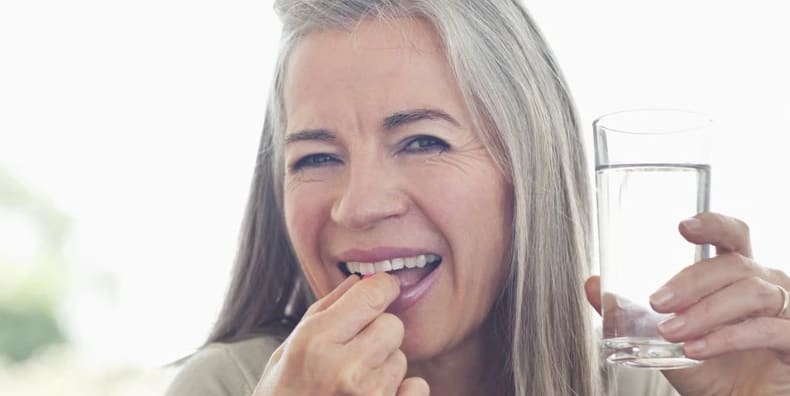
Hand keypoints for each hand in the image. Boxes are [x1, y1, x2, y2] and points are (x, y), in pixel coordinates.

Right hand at [253, 273, 429, 395]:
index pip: (373, 294)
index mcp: (316, 342)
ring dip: (384, 365)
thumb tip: (358, 281)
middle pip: (393, 325)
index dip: (383, 287)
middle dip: (378, 332)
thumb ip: (324, 311)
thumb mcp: (287, 350)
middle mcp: (345, 368)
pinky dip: (401, 391)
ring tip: (353, 383)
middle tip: (355, 351)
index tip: (383, 289)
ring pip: (401, 357)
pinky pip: (417, 386)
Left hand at [586, 212, 789, 394]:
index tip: (683, 226)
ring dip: (706, 311)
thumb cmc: (711, 369)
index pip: (733, 236)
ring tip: (672, 332)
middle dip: (692, 280)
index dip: (713, 224)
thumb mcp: (662, 340)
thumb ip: (629, 311)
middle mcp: (766, 285)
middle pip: (734, 264)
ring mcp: (786, 311)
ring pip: (752, 293)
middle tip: (657, 301)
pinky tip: (698, 349)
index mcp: (737, 275)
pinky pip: (769, 330)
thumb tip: (592, 284)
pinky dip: (728, 338)